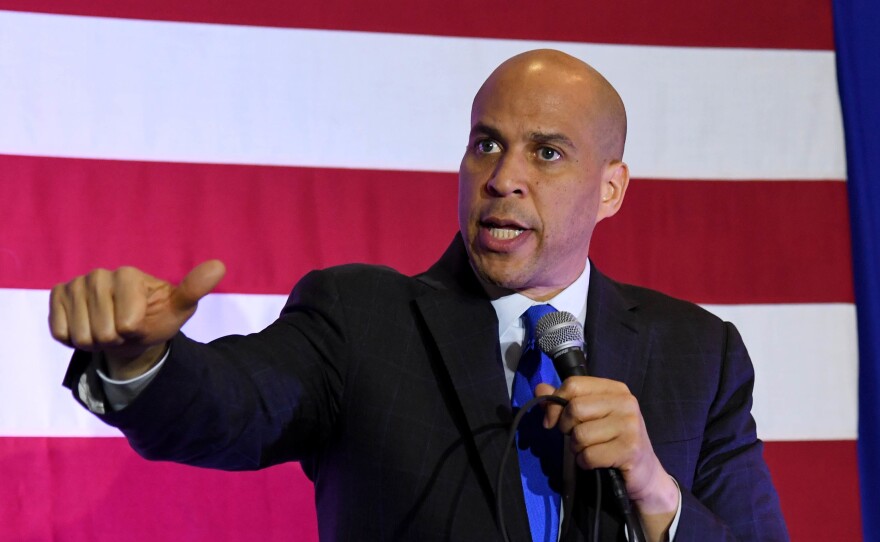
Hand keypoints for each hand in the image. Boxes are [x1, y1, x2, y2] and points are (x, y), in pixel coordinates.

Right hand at [49, 260, 225, 378]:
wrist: (128, 330)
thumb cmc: (156, 318)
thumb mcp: (179, 308)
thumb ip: (194, 289)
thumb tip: (220, 266)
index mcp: (129, 274)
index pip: (128, 323)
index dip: (135, 331)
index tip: (140, 322)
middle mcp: (100, 274)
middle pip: (103, 332)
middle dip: (115, 338)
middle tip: (122, 328)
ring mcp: (75, 284)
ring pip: (81, 335)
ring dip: (95, 341)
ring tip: (107, 328)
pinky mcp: (57, 296)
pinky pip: (60, 332)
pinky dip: (75, 340)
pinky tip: (87, 327)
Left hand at [536, 377, 678, 540]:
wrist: (644, 472)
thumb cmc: (612, 440)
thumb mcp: (589, 416)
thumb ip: (563, 401)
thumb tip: (540, 389)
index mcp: (615, 389)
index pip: (573, 384)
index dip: (555, 403)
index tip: (552, 420)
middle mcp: (626, 402)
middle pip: (574, 408)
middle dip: (566, 428)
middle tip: (578, 438)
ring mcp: (630, 425)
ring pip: (580, 434)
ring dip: (577, 448)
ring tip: (591, 450)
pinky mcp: (630, 449)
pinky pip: (589, 455)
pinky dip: (585, 462)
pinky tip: (597, 462)